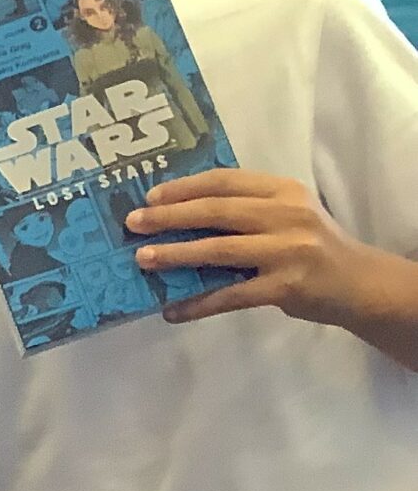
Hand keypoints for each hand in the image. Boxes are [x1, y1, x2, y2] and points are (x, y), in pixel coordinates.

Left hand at [130, 171, 411, 331]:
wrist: (357, 283)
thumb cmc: (311, 246)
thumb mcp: (288, 214)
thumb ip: (247, 208)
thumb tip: (178, 213)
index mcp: (283, 191)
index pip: (225, 181)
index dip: (184, 188)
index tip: (150, 196)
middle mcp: (286, 215)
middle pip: (216, 211)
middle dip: (169, 217)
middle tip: (134, 224)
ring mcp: (287, 251)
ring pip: (219, 250)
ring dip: (175, 255)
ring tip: (142, 260)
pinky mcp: (284, 287)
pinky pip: (230, 295)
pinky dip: (197, 303)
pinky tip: (171, 309)